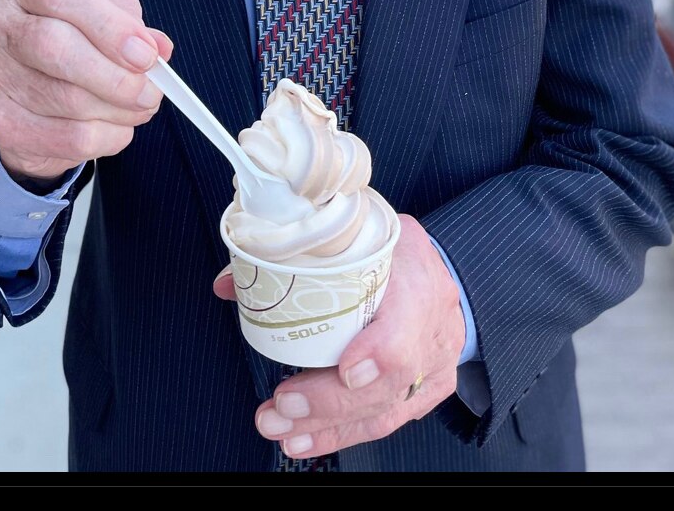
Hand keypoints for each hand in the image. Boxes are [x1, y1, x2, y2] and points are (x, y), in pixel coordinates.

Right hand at [0, 0, 173, 182]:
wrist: (25, 81)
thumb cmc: (68, 32)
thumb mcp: (97, 10)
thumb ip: (127, 20)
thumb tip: (158, 46)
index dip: (109, 26)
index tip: (147, 53)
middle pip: (54, 48)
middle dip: (114, 75)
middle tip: (151, 90)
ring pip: (64, 99)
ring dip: (117, 110)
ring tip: (141, 107)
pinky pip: (64, 138)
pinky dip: (104, 138)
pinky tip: (118, 128)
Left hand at [213, 214, 465, 459]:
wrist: (443, 270)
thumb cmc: (390, 250)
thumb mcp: (355, 234)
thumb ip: (296, 257)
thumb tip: (230, 284)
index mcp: (416, 274)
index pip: (408, 319)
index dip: (380, 352)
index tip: (345, 368)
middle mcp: (432, 325)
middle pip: (390, 378)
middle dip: (331, 399)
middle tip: (282, 405)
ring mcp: (433, 365)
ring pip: (384, 408)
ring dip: (327, 425)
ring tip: (279, 427)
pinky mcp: (426, 393)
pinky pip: (383, 421)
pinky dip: (339, 434)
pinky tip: (301, 440)